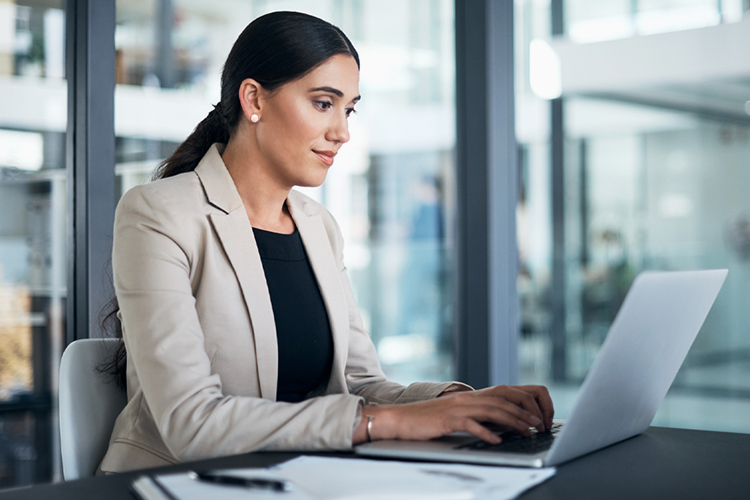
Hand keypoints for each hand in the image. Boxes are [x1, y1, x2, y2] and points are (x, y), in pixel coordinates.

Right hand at [353, 384, 552, 445]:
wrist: (400, 419)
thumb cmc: (428, 420)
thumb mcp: (456, 414)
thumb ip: (477, 414)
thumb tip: (501, 425)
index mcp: (471, 395)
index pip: (506, 392)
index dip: (525, 402)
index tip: (539, 416)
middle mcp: (467, 397)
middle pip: (503, 399)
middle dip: (525, 411)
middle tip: (540, 424)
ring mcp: (457, 407)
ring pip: (492, 410)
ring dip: (513, 421)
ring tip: (527, 431)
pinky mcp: (447, 420)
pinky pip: (470, 424)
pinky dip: (485, 432)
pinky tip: (496, 440)